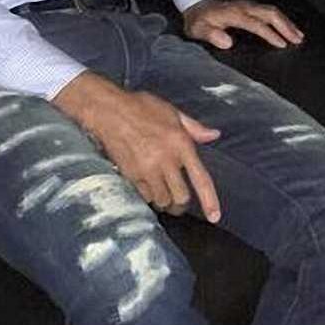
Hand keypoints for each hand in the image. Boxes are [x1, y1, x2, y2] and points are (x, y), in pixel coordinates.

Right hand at [53, 72, 221, 221]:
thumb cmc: (142, 107)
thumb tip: (214, 135)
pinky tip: (149, 187)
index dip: (210, 201)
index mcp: (181, 144)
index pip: (200, 179)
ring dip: (166, 202)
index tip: (215, 217)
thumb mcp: (173, 112)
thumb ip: (195, 128)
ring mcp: (148, 170)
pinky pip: (145, 197)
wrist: (109, 111)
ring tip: (164, 193)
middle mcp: (166, 160)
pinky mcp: (131, 175)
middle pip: (181, 197)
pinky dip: (150, 197)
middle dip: (182, 203)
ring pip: (163, 201)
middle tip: (180, 200)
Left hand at [183, 0, 304, 49]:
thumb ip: (210, 35)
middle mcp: (244, 7)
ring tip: (299, 36)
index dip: (269, 34)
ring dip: (287, 22)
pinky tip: (290, 28)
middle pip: (269, 13)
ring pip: (272, 11)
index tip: (282, 45)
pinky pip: (270, 11)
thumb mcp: (197, 30)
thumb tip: (227, 42)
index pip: (256, 23)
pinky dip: (282, 19)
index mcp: (233, 14)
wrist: (196, 6)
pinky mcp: (251, 7)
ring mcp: (248, 5)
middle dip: (285, 26)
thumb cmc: (198, 22)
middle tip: (298, 40)